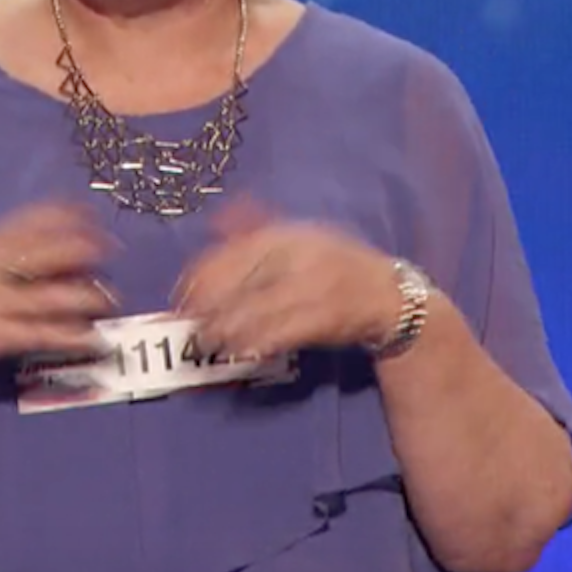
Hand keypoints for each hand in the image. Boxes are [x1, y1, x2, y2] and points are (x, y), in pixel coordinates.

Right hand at [0, 202, 119, 386]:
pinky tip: (91, 336)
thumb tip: (57, 240)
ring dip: (86, 296)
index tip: (93, 214)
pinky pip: (39, 333)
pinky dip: (70, 334)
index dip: (65, 214)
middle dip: (83, 249)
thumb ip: (4, 252)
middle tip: (113, 250)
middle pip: (43, 252)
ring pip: (48, 296)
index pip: (28, 220)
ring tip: (110, 299)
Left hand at [173, 199, 401, 359]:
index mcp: (290, 235)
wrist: (388, 294)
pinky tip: (239, 351)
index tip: (182, 294)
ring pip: (258, 310)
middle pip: (243, 282)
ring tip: (208, 342)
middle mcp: (300, 256)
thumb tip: (215, 220)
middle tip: (190, 325)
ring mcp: (314, 287)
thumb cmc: (336, 263)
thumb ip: (256, 228)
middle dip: (210, 307)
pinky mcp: (326, 318)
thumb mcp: (300, 236)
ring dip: (227, 329)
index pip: (236, 252)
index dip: (205, 275)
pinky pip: (282, 332)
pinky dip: (257, 343)